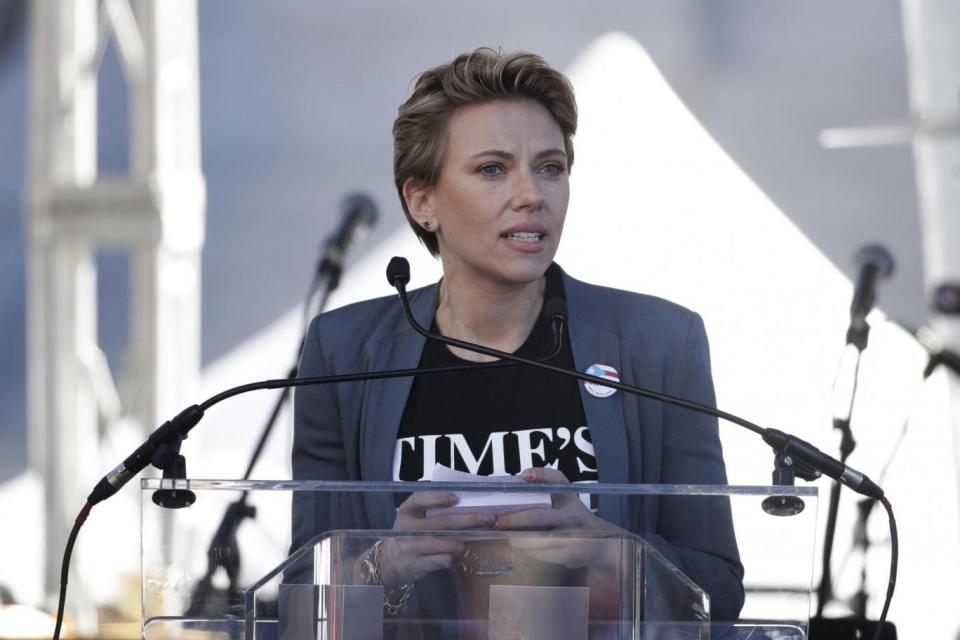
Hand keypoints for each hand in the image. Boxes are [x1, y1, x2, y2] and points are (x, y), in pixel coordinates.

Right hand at [378, 491, 495, 586]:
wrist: (388, 562)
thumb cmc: (408, 534)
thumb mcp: (413, 518)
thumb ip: (431, 510)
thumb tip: (465, 502)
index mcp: (406, 511)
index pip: (420, 499)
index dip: (438, 498)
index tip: (456, 498)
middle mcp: (406, 529)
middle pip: (442, 522)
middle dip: (469, 519)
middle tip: (489, 518)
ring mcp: (411, 548)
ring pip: (445, 544)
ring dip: (463, 542)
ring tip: (470, 540)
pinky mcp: (417, 565)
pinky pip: (443, 560)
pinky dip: (452, 557)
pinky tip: (453, 556)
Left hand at [492, 467, 623, 568]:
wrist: (603, 544)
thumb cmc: (573, 522)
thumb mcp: (565, 504)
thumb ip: (543, 499)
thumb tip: (506, 503)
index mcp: (569, 497)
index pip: (557, 479)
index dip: (541, 475)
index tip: (524, 475)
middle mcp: (572, 513)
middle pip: (537, 516)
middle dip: (512, 520)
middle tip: (496, 522)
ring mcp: (574, 535)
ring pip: (537, 539)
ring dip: (517, 539)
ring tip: (505, 537)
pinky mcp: (573, 554)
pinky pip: (544, 555)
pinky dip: (531, 553)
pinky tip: (524, 550)